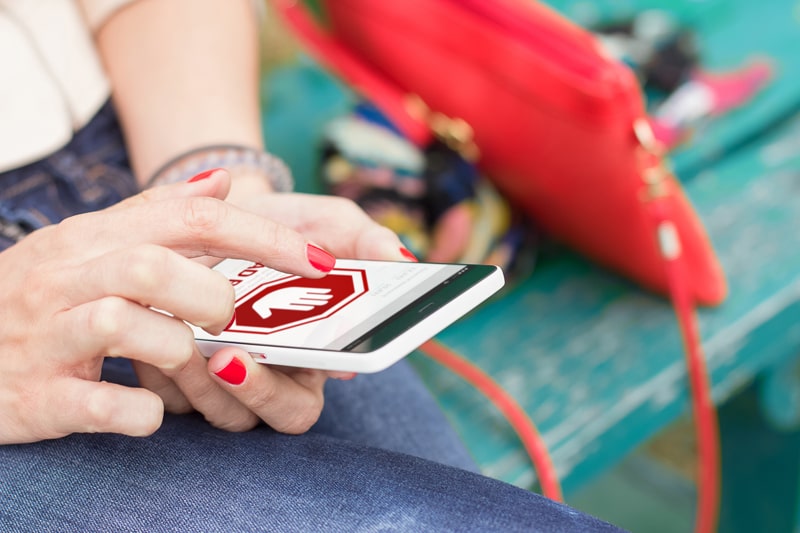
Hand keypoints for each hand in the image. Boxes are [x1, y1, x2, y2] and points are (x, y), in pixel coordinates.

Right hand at [0, 170, 337, 443]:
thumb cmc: (39, 298)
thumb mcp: (92, 242)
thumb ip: (160, 213)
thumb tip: (225, 182)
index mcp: (94, 238)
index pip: (192, 218)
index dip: (264, 237)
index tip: (318, 260)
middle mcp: (67, 276)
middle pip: (154, 264)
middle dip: (212, 295)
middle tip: (228, 319)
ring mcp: (47, 336)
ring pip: (123, 323)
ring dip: (177, 346)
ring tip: (189, 359)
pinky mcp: (36, 396)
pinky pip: (97, 403)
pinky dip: (140, 411)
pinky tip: (153, 413)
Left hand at [132, 187, 413, 434]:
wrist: (219, 207)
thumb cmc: (285, 225)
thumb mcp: (331, 222)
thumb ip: (368, 239)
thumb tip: (400, 260)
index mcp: (307, 360)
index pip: (300, 405)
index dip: (285, 393)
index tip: (267, 363)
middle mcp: (263, 377)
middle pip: (258, 419)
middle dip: (246, 394)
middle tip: (225, 357)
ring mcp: (212, 378)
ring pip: (206, 409)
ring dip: (194, 380)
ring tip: (179, 335)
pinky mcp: (169, 368)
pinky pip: (162, 387)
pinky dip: (156, 363)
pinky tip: (149, 325)